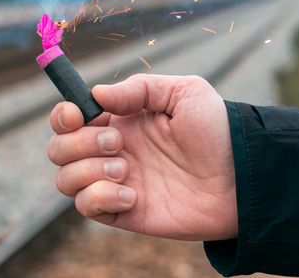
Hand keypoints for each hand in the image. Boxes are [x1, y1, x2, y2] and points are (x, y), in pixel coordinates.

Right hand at [48, 74, 236, 240]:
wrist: (240, 175)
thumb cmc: (215, 129)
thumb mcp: (182, 92)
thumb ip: (138, 88)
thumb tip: (96, 94)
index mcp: (121, 120)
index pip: (70, 118)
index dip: (64, 115)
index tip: (78, 115)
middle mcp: (113, 150)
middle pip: (59, 149)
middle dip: (79, 143)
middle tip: (120, 143)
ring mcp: (116, 181)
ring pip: (66, 179)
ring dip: (88, 170)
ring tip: (126, 168)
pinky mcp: (124, 210)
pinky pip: (87, 207)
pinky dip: (101, 198)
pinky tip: (133, 195)